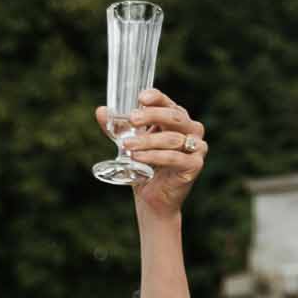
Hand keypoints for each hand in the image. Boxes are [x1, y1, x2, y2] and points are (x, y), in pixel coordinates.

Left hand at [95, 89, 205, 216]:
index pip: (168, 103)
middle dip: (151, 116)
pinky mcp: (194, 165)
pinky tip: (138, 158)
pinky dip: (154, 157)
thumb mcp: (130, 144)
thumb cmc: (145, 168)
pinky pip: (173, 157)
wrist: (153, 200)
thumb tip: (100, 111)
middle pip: (173, 117)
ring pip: (171, 138)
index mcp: (178, 120)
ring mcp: (197, 147)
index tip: (141, 98)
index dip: (157, 98)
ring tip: (127, 145)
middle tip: (132, 119)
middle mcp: (191, 130)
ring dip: (147, 141)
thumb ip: (118, 128)